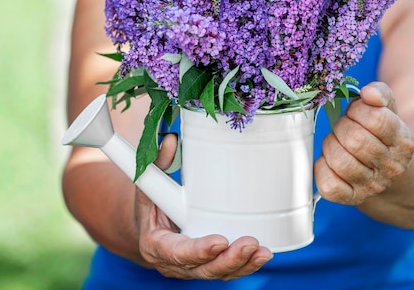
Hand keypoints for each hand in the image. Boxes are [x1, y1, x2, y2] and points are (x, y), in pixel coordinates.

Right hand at [135, 134, 273, 279]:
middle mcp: (174, 263)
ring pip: (218, 273)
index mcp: (156, 244)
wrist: (152, 227)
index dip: (198, 250)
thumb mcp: (151, 183)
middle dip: (228, 259)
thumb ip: (159, 164)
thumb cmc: (153, 203)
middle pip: (203, 268)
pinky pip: (227, 272)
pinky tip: (262, 256)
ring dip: (242, 265)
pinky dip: (246, 266)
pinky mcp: (208, 266)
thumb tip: (170, 141)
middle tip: (250, 243)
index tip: (220, 242)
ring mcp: (192, 268)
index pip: (177, 252)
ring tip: (262, 252)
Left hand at [314, 82, 413, 204]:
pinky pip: (329, 186)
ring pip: (340, 161)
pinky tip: (329, 160)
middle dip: (341, 127)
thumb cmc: (380, 134)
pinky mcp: (351, 198)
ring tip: (336, 142)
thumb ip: (380, 93)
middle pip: (355, 140)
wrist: (388, 171)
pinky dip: (322, 169)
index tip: (355, 111)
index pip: (376, 119)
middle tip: (342, 127)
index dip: (358, 110)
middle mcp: (391, 167)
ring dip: (330, 145)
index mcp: (403, 142)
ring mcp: (372, 186)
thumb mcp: (387, 110)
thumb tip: (369, 93)